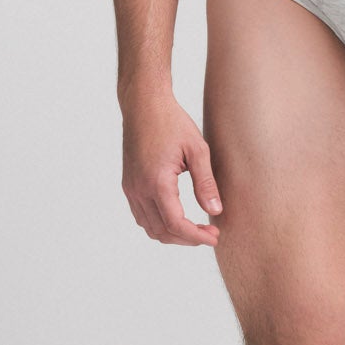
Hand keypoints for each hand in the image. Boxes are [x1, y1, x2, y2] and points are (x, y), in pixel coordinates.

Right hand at [121, 92, 223, 245]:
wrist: (143, 105)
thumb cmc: (171, 122)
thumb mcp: (197, 150)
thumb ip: (206, 183)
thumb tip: (215, 211)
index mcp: (157, 181)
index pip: (175, 224)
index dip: (196, 236)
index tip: (214, 237)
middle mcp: (139, 189)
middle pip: (161, 231)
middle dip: (187, 239)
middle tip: (210, 234)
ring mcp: (131, 188)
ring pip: (149, 227)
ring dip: (172, 234)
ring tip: (195, 229)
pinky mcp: (129, 184)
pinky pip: (141, 215)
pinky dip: (159, 224)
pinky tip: (177, 217)